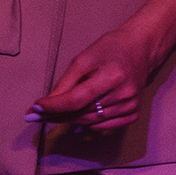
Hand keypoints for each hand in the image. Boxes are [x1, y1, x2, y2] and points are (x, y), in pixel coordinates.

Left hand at [26, 27, 156, 132]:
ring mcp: (130, 106)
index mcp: (111, 76)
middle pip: (82, 113)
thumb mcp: (85, 58)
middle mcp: (123, 94)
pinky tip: (79, 115)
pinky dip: (89, 122)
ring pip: (90, 121)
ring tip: (54, 114)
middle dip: (57, 114)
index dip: (54, 106)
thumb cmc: (110, 48)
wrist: (140, 48)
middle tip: (37, 115)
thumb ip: (66, 81)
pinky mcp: (133, 114)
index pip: (76, 99)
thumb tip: (47, 103)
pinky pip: (104, 126)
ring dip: (70, 119)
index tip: (34, 108)